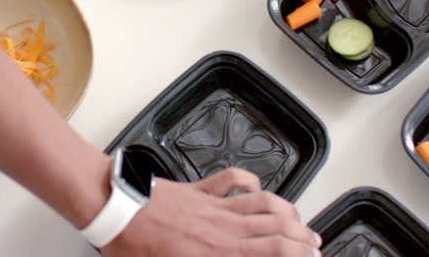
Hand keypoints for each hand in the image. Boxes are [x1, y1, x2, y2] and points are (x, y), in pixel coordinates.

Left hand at [101, 168, 321, 256]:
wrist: (114, 210)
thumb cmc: (133, 245)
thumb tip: (227, 256)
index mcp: (218, 252)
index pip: (273, 251)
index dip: (298, 254)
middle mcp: (221, 227)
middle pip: (277, 227)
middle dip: (303, 236)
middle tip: (315, 244)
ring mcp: (212, 205)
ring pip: (263, 202)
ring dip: (287, 210)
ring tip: (300, 220)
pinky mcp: (198, 189)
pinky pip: (232, 180)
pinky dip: (250, 181)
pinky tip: (258, 185)